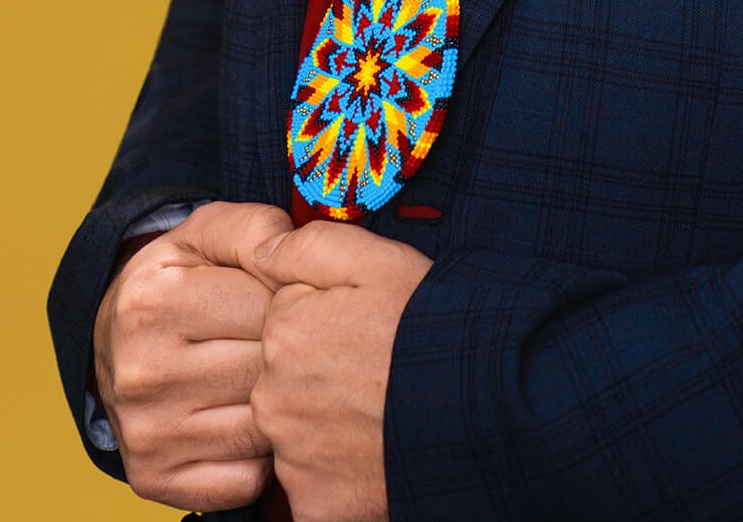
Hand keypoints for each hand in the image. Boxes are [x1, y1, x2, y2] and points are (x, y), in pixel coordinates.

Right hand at [92, 197, 294, 510]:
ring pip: (264, 426)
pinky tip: (249, 419)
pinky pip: (246, 479)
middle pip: (267, 368)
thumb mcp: (203, 235)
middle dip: (291, 351)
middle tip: (286, 339)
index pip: (268, 305)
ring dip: (281, 402)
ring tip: (270, 376)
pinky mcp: (156, 480)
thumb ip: (254, 228)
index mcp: (152, 304)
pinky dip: (262, 455)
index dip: (292, 298)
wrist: (112, 344)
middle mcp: (143, 375)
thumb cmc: (175, 282)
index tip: (285, 297)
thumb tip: (292, 252)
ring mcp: (148, 435)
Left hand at [247, 218, 433, 521]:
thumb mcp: (375, 257)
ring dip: (329, 423)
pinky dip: (341, 474)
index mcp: (283, 333)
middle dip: (322, 371)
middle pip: (286, 377)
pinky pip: (315, 486)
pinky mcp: (317, 506)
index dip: (328, 316)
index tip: (364, 322)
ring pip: (299, 431)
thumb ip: (305, 245)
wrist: (481, 405)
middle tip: (376, 366)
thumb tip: (261, 250)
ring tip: (382, 407)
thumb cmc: (430, 325)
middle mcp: (274, 399)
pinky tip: (375, 453)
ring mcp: (293, 458)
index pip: (286, 318)